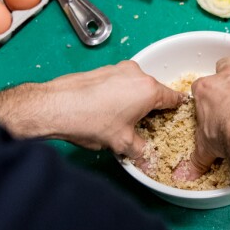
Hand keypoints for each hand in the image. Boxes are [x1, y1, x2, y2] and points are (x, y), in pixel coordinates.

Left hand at [0, 61, 183, 158]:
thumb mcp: (121, 143)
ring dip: (133, 102)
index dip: (175, 111)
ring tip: (120, 122)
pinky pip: (119, 83)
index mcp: (148, 89)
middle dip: (151, 109)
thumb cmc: (88, 120)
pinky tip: (106, 112)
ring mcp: (118, 69)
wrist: (54, 107)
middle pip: (153, 92)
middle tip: (144, 127)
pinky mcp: (102, 70)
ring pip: (135, 87)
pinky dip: (118, 95)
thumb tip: (147, 160)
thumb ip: (141, 151)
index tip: (174, 118)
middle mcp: (136, 74)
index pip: (173, 98)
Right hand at [176, 56, 229, 229]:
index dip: (206, 93)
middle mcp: (229, 77)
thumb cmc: (227, 135)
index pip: (201, 85)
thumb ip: (197, 159)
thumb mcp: (206, 149)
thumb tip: (187, 175)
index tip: (211, 103)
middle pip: (226, 64)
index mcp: (207, 89)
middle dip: (228, 72)